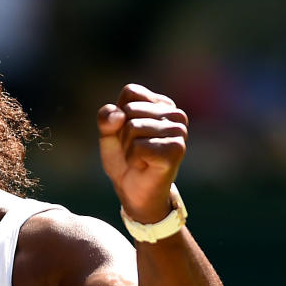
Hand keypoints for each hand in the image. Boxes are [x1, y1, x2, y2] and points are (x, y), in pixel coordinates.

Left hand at [97, 83, 188, 223]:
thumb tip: (118, 115)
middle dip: (122, 134)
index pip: (130, 92)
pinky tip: (144, 166)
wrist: (134, 193)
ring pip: (133, 127)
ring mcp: (179, 131)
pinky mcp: (176, 149)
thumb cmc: (125, 161)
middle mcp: (175, 114)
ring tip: (139, 159)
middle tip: (134, 151)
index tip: (128, 135)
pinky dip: (133, 159)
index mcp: (162, 104)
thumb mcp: (109, 135)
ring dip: (127, 149)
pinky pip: (138, 146)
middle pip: (130, 110)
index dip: (119, 116)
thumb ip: (106, 118)